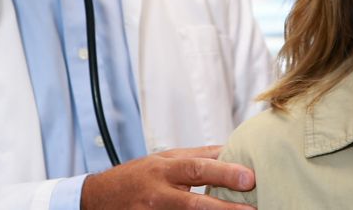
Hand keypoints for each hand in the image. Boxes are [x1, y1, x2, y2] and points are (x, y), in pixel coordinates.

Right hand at [80, 145, 254, 208]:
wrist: (99, 198)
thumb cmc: (140, 175)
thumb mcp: (166, 158)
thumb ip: (200, 155)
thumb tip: (234, 148)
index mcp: (165, 170)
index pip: (198, 169)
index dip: (224, 173)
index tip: (250, 177)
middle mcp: (158, 194)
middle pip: (194, 204)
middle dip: (225, 209)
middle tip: (253, 209)